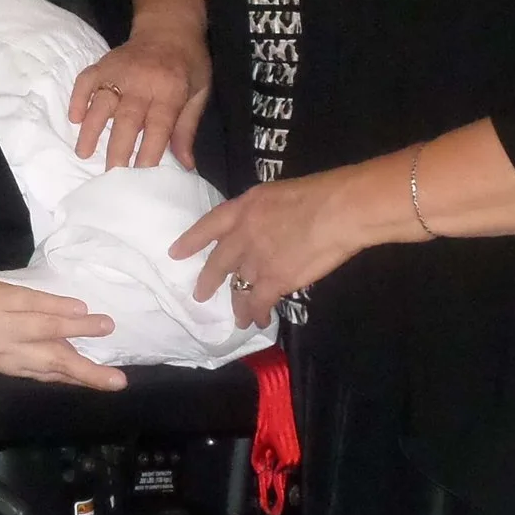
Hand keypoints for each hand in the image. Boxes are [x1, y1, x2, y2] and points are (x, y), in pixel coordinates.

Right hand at [0, 277, 126, 390]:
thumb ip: (30, 297)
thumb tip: (71, 309)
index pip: (39, 313)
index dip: (66, 316)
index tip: (95, 317)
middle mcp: (5, 339)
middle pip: (51, 349)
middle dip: (85, 358)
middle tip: (116, 368)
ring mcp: (8, 360)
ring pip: (50, 369)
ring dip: (83, 376)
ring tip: (112, 382)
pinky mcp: (8, 372)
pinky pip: (40, 376)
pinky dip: (64, 378)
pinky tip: (83, 380)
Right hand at [69, 32, 210, 170]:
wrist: (169, 26)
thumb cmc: (188, 63)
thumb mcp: (199, 92)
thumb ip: (187, 128)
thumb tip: (185, 165)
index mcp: (171, 88)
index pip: (159, 125)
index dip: (150, 151)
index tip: (142, 175)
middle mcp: (143, 80)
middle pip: (128, 118)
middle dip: (119, 148)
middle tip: (111, 174)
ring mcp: (120, 70)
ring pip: (102, 102)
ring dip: (91, 129)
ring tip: (83, 153)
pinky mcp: (105, 63)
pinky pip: (86, 80)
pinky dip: (78, 98)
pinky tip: (74, 118)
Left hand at [172, 170, 374, 330]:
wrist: (338, 211)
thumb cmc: (319, 194)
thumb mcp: (277, 193)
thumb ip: (262, 211)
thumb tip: (263, 225)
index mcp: (244, 208)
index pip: (209, 225)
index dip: (191, 240)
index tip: (176, 253)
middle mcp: (243, 235)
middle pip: (219, 262)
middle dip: (208, 280)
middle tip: (200, 295)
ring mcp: (256, 260)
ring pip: (240, 286)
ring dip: (239, 304)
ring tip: (239, 318)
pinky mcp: (274, 280)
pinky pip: (259, 302)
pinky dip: (258, 313)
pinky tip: (259, 321)